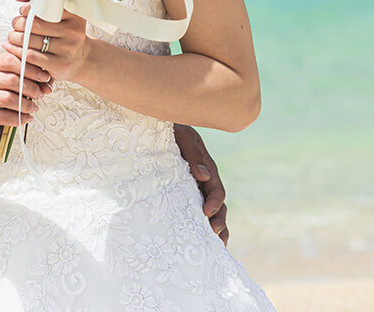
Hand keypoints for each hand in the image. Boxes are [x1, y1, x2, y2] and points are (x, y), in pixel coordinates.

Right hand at [0, 50, 52, 132]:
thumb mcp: (3, 77)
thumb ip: (23, 75)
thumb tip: (47, 82)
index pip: (10, 60)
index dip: (31, 68)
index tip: (44, 77)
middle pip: (11, 80)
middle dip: (31, 88)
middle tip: (40, 95)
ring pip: (7, 99)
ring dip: (26, 105)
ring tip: (34, 108)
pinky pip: (2, 117)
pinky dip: (18, 118)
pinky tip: (26, 118)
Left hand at [2, 0, 95, 83]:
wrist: (80, 58)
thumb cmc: (62, 29)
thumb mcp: (57, 9)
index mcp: (74, 13)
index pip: (45, 6)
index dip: (28, 8)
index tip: (23, 11)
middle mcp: (74, 30)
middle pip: (35, 24)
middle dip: (18, 23)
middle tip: (16, 24)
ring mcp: (68, 48)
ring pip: (30, 40)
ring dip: (14, 37)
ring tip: (13, 36)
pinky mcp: (60, 64)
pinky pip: (31, 56)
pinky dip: (17, 51)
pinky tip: (13, 48)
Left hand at [174, 124, 229, 244]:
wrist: (155, 127)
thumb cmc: (170, 129)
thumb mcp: (183, 136)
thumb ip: (193, 154)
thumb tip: (204, 176)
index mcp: (207, 168)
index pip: (217, 190)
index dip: (214, 203)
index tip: (206, 213)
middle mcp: (203, 182)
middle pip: (218, 207)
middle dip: (218, 222)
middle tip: (212, 235)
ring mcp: (194, 189)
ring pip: (210, 213)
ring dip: (214, 230)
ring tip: (215, 247)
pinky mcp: (181, 194)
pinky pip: (193, 212)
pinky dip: (199, 227)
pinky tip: (198, 242)